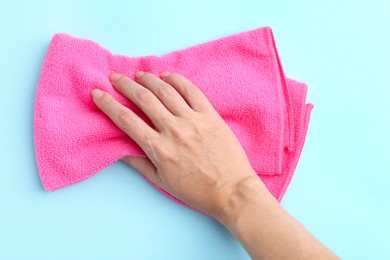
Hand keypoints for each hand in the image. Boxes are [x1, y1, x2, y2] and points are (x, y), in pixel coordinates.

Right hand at [91, 71, 261, 217]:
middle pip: (143, 99)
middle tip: (114, 77)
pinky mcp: (210, 115)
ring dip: (148, 79)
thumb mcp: (162, 182)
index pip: (126, 120)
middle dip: (125, 85)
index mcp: (158, 148)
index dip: (109, 104)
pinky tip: (166, 76)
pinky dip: (176, 80)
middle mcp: (173, 130)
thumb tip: (120, 150)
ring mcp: (193, 120)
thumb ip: (140, 163)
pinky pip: (191, 91)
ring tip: (138, 74)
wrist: (232, 191)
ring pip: (165, 91)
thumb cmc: (197, 191)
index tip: (98, 93)